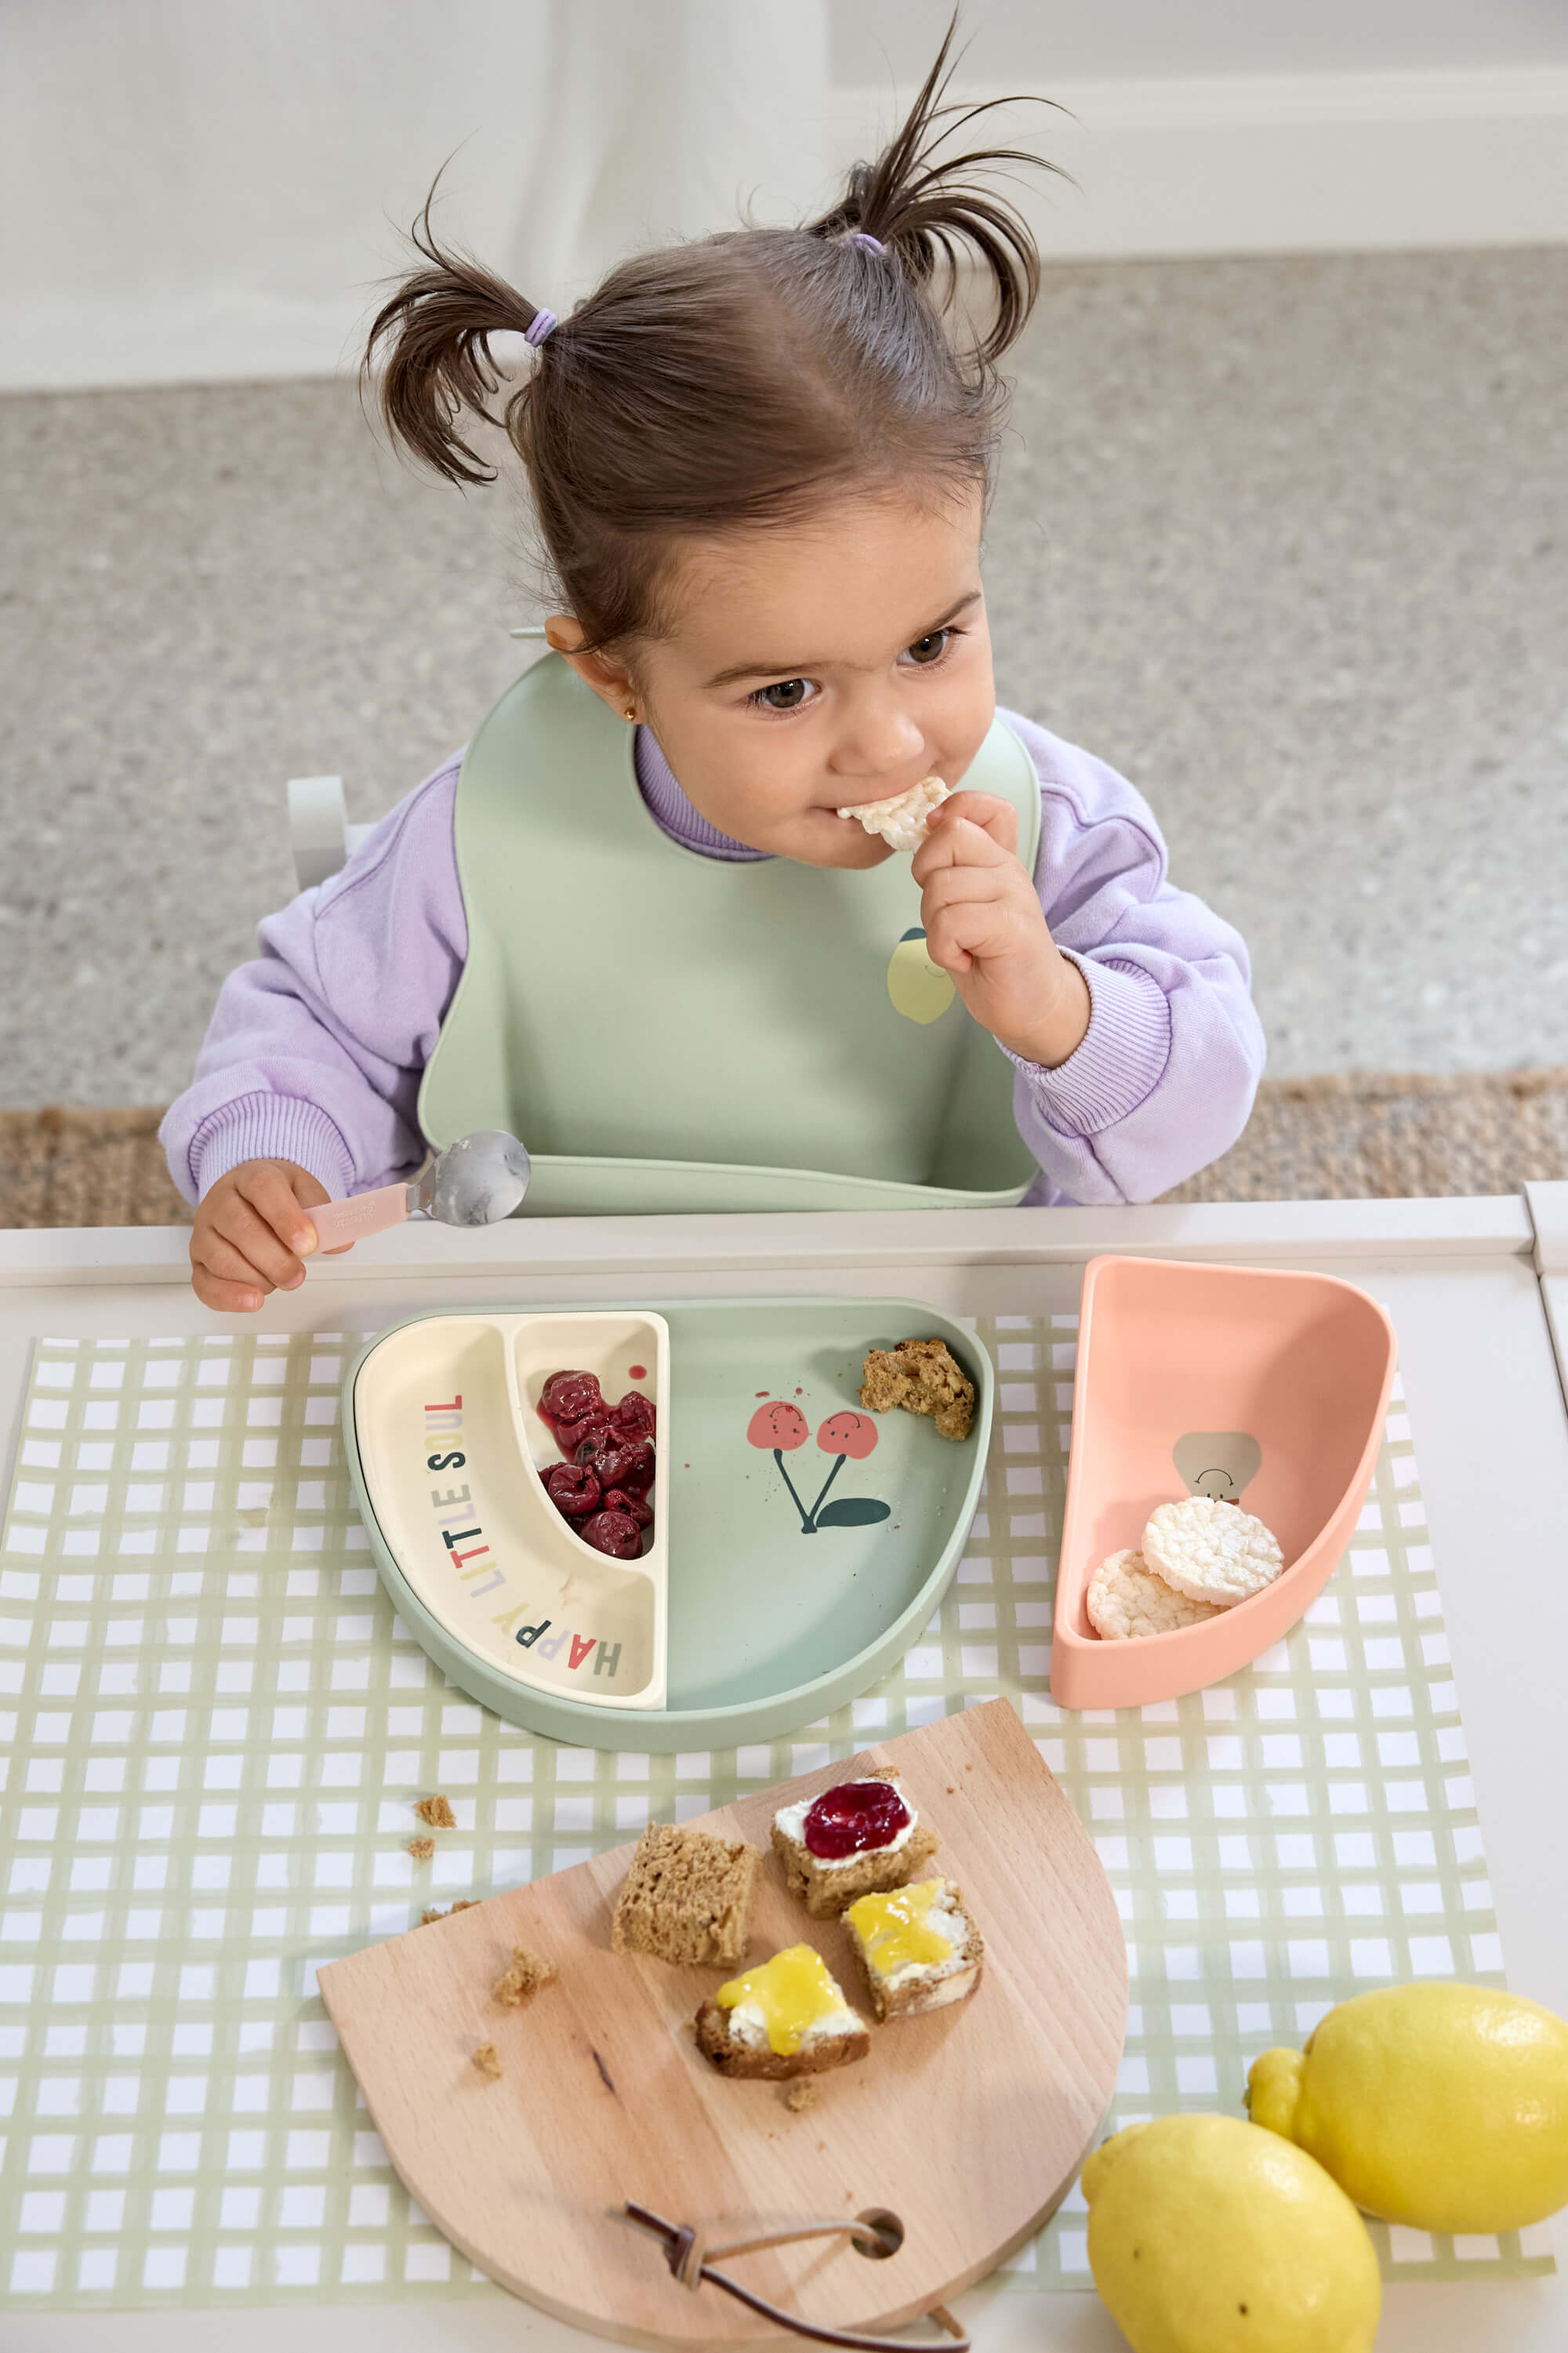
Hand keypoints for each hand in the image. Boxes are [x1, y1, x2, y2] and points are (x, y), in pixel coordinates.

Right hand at [188, 1158, 350, 1313]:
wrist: (246, 1196)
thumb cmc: (277, 1197)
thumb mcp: (304, 1191)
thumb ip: (323, 1214)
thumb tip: (340, 1243)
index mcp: (250, 1177)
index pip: (263, 1189)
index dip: (286, 1218)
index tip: (308, 1244)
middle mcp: (220, 1202)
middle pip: (240, 1228)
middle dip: (274, 1259)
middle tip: (298, 1275)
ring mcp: (204, 1232)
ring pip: (222, 1259)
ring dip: (258, 1278)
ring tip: (283, 1280)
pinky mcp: (198, 1261)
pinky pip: (204, 1283)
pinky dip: (229, 1297)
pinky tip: (253, 1301)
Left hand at [912, 791, 1091, 1066]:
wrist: (1032, 1006)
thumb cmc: (991, 959)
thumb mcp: (965, 905)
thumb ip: (951, 870)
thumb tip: (924, 831)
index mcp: (997, 860)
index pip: (986, 806)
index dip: (954, 808)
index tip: (937, 836)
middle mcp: (1008, 869)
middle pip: (949, 837)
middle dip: (926, 878)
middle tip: (945, 915)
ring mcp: (1013, 894)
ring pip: (940, 887)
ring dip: (934, 927)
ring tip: (959, 946)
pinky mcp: (1012, 925)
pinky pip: (950, 922)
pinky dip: (944, 949)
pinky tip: (964, 960)